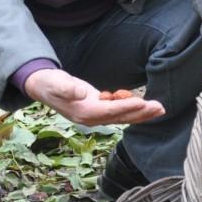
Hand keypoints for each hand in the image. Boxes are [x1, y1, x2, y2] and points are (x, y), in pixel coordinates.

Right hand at [23, 69, 164, 125]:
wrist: (42, 86)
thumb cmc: (49, 84)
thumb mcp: (56, 83)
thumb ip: (68, 88)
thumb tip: (82, 93)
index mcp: (83, 112)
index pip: (109, 111)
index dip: (127, 107)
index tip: (143, 103)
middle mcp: (91, 118)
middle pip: (120, 118)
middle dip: (141, 114)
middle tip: (159, 108)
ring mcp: (95, 115)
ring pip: (122, 116)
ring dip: (141, 113)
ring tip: (158, 108)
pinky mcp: (97, 108)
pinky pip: (118, 111)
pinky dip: (132, 109)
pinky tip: (144, 104)